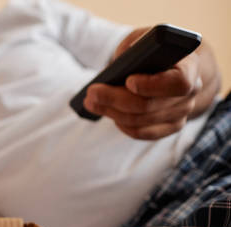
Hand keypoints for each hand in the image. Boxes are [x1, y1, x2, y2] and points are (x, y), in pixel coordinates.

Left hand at [83, 27, 202, 139]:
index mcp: (190, 67)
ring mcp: (182, 113)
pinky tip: (108, 113)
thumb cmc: (156, 50)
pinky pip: (141, 132)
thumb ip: (135, 46)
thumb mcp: (145, 39)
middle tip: (92, 92)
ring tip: (90, 102)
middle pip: (148, 105)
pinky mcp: (170, 127)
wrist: (173, 65)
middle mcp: (191, 93)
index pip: (178, 83)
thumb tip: (119, 62)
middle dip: (115, 99)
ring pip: (140, 121)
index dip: (152, 85)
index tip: (128, 81)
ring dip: (111, 112)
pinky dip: (122, 124)